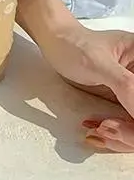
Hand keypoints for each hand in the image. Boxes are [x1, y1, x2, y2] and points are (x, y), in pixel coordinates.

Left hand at [17, 0, 133, 151]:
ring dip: (121, 137)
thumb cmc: (73, 43)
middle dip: (131, 131)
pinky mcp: (123, 103)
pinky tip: (96, 128)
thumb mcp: (100, 64)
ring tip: (98, 129)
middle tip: (106, 128)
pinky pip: (127, 127)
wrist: (54, 43)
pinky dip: (113, 135)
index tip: (129, 123)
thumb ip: (127, 87)